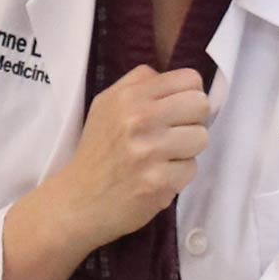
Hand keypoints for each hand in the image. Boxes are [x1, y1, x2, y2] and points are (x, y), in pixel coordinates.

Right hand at [41, 65, 212, 251]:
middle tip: (172, 136)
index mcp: (129, 97)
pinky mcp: (158, 182)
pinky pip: (191, 169)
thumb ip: (140, 83)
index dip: (188, 95)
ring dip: (186, 151)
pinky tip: (156, 179)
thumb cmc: (97, 151)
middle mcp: (139, 119)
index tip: (176, 112)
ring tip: (162, 159)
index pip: (190, 79)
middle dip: (192, 121)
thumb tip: (179, 79)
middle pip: (201, 105)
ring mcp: (149, 152)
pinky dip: (177, 177)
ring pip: (201, 138)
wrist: (77, 200)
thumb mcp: (106, 104)